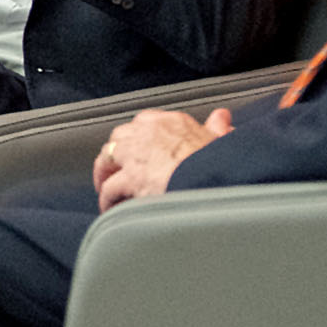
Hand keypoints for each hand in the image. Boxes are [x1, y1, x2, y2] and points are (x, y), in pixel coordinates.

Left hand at [92, 106, 232, 209]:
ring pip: (107, 158)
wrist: (216, 182)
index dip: (138, 137)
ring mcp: (137, 154)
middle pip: (119, 137)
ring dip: (105, 174)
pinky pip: (109, 188)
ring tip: (108, 189)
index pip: (145, 121)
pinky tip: (112, 209)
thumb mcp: (221, 142)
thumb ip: (217, 128)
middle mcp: (149, 132)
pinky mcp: (131, 178)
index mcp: (172, 122)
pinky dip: (108, 200)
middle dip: (116, 154)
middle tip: (117, 170)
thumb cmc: (220, 165)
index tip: (138, 149)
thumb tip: (221, 117)